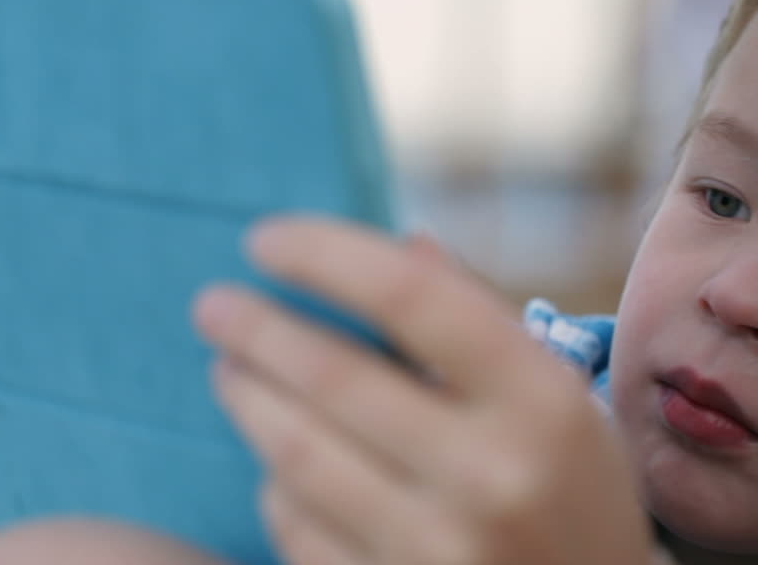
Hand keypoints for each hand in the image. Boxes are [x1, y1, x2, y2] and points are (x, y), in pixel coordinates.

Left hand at [194, 216, 652, 564]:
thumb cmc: (560, 491)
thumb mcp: (552, 402)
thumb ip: (479, 322)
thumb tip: (404, 244)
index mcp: (542, 402)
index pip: (411, 297)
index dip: (323, 256)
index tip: (262, 239)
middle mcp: (492, 477)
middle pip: (334, 378)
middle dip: (255, 331)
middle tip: (211, 306)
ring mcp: (438, 552)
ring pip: (298, 457)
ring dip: (249, 400)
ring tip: (229, 371)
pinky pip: (296, 527)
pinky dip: (278, 486)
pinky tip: (278, 465)